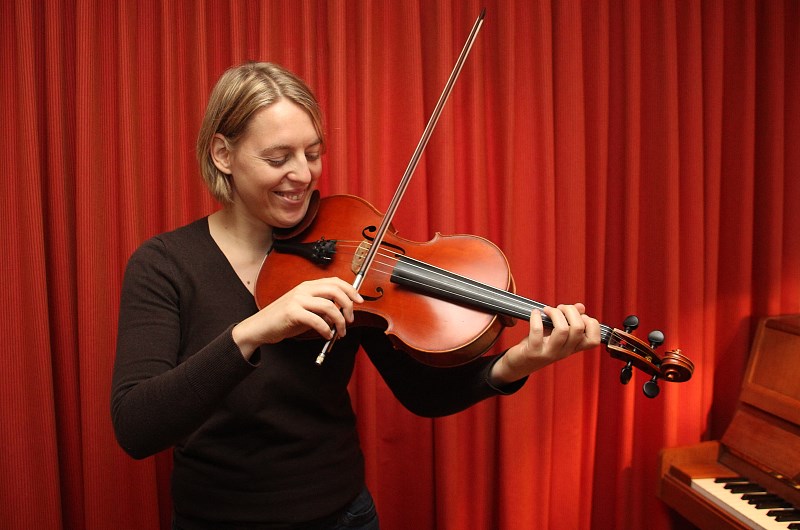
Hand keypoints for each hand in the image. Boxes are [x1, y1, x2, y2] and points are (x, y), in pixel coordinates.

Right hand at [232, 277, 362, 359]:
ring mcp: (297, 300)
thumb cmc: (283, 319)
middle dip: (348, 306)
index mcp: (307, 286)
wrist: (260, 327)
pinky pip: (317, 320)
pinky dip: (326, 329)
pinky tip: (327, 335)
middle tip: (350, 320)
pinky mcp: (292, 313)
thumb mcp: (305, 309)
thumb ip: (321, 307)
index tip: (359, 300)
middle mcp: (303, 290)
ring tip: (339, 332)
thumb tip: (341, 312)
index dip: (350, 290)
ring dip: (339, 322)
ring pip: (329, 306)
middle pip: (335, 290)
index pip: (335, 281)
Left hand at [490, 303, 600, 384]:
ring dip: (555, 314)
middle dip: (570, 311)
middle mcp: (565, 352)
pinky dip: (536, 318)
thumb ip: (569, 320)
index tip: (579, 315)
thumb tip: (581, 307)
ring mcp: (550, 353)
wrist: (519, 364)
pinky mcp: (533, 352)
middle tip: (560, 308)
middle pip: (578, 329)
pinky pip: (537, 332)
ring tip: (547, 310)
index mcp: (573, 347)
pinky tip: (535, 313)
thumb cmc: (540, 344)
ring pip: (562, 330)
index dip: (591, 323)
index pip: (594, 340)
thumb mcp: (557, 333)